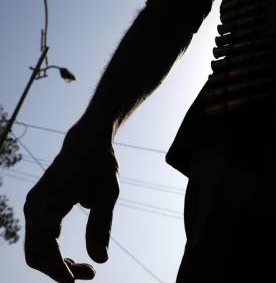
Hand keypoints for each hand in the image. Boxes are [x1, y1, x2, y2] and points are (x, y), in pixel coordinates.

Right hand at [24, 122, 118, 281]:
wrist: (86, 140)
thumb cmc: (100, 164)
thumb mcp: (109, 192)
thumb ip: (102, 225)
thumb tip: (101, 260)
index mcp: (53, 198)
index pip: (45, 243)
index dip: (56, 268)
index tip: (75, 281)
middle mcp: (36, 202)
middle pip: (35, 251)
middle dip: (58, 270)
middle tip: (89, 274)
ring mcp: (32, 204)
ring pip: (34, 248)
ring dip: (54, 264)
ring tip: (84, 270)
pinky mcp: (35, 206)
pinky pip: (36, 238)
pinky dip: (50, 253)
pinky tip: (71, 260)